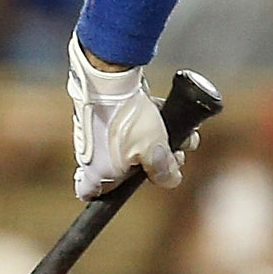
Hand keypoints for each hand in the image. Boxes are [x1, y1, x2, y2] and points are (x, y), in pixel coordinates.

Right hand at [67, 36, 187, 197]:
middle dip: (153, 164)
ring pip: (134, 144)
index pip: (90, 194)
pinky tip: (169, 114)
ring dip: (160, 141)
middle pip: (124, 169)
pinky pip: (133, 124)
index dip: (110, 194)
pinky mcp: (107, 112)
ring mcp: (98, 132)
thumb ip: (163, 171)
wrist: (113, 79)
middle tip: (172, 157)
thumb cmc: (127, 121)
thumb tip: (171, 180)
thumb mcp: (153, 152)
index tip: (129, 185)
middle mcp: (92, 154)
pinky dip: (151, 121)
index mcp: (96, 172)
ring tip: (182, 136)